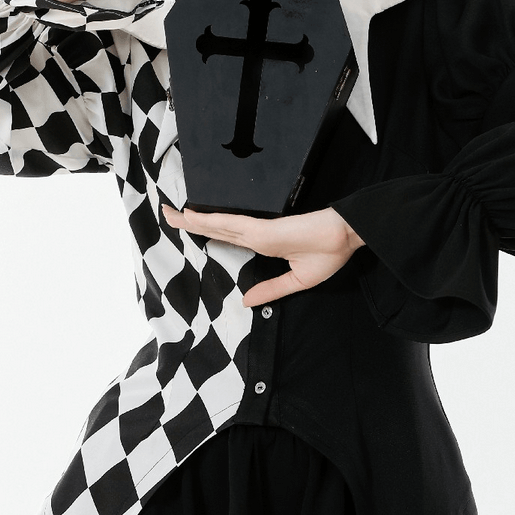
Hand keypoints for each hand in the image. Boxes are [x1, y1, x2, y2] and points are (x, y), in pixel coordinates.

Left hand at [160, 203, 365, 306]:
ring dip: (192, 219)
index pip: (227, 235)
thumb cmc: (329, 254)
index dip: (206, 229)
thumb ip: (271, 290)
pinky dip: (210, 220)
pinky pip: (231, 224)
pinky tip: (193, 216)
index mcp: (263, 243)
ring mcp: (258, 231)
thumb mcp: (297, 282)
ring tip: (170, 213)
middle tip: (167, 213)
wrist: (347, 237)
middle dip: (190, 222)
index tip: (187, 224)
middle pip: (216, 226)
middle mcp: (256, 234)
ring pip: (218, 224)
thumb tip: (246, 302)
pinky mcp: (264, 230)